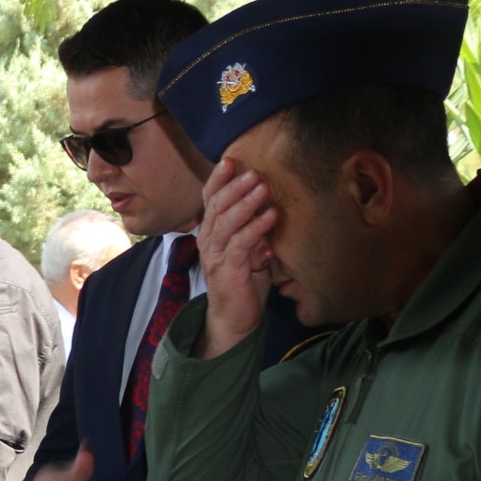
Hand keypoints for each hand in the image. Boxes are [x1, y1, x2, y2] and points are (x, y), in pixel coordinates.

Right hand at [194, 156, 276, 357]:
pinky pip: (241, 242)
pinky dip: (257, 227)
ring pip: (227, 221)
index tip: (230, 160)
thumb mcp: (249, 250)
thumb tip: (269, 209)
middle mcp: (208, 241)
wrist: (233, 320)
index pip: (210, 200)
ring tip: (263, 187)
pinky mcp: (228, 269)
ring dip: (246, 202)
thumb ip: (254, 230)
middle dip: (235, 186)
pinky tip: (271, 215)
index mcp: (212, 233)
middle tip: (254, 172)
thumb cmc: (243, 283)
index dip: (218, 180)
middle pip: (217, 206)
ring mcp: (216, 255)